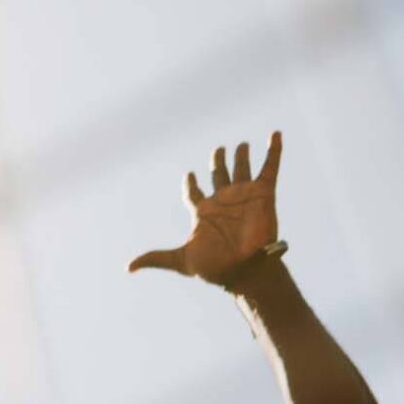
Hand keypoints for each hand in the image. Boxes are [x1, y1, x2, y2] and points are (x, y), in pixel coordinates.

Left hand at [127, 132, 282, 284]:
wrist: (245, 268)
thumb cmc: (215, 267)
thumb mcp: (181, 260)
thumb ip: (157, 258)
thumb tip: (129, 267)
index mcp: (204, 212)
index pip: (194, 192)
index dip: (191, 184)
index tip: (189, 175)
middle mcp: (223, 201)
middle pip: (218, 175)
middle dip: (218, 162)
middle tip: (219, 149)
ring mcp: (243, 196)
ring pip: (241, 169)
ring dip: (241, 155)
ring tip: (241, 144)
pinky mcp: (263, 194)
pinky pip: (269, 167)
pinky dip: (273, 151)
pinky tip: (275, 134)